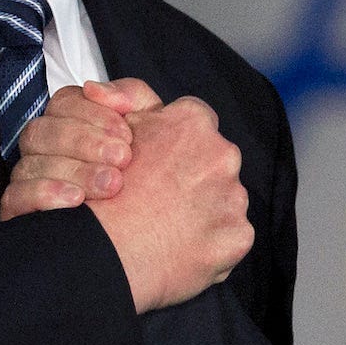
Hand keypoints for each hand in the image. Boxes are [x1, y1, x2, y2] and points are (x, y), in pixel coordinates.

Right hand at [1, 79, 155, 219]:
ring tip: (111, 185)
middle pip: (42, 131)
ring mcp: (29, 179)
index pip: (64, 103)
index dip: (93, 114)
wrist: (152, 226)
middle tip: (123, 159)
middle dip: (85, 142)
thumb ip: (131, 97)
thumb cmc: (149, 169)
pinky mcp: (20, 211)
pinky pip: (14, 197)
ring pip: (30, 163)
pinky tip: (76, 200)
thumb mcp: (151, 126)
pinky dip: (44, 194)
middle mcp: (45, 148)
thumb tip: (96, 89)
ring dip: (74, 171)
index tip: (126, 133)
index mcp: (70, 121)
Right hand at [87, 96, 254, 312]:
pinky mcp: (239, 234)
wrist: (106, 252)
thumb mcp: (114, 129)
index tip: (163, 162)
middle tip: (165, 197)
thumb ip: (131, 100)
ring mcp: (234, 196)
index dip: (178, 143)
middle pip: (215, 159)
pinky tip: (183, 248)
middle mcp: (222, 154)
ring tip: (171, 226)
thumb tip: (121, 92)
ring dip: (206, 208)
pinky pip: (230, 235)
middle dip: (196, 174)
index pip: (197, 122)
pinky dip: (212, 242)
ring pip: (225, 197)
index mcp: (193, 123)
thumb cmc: (106, 193)